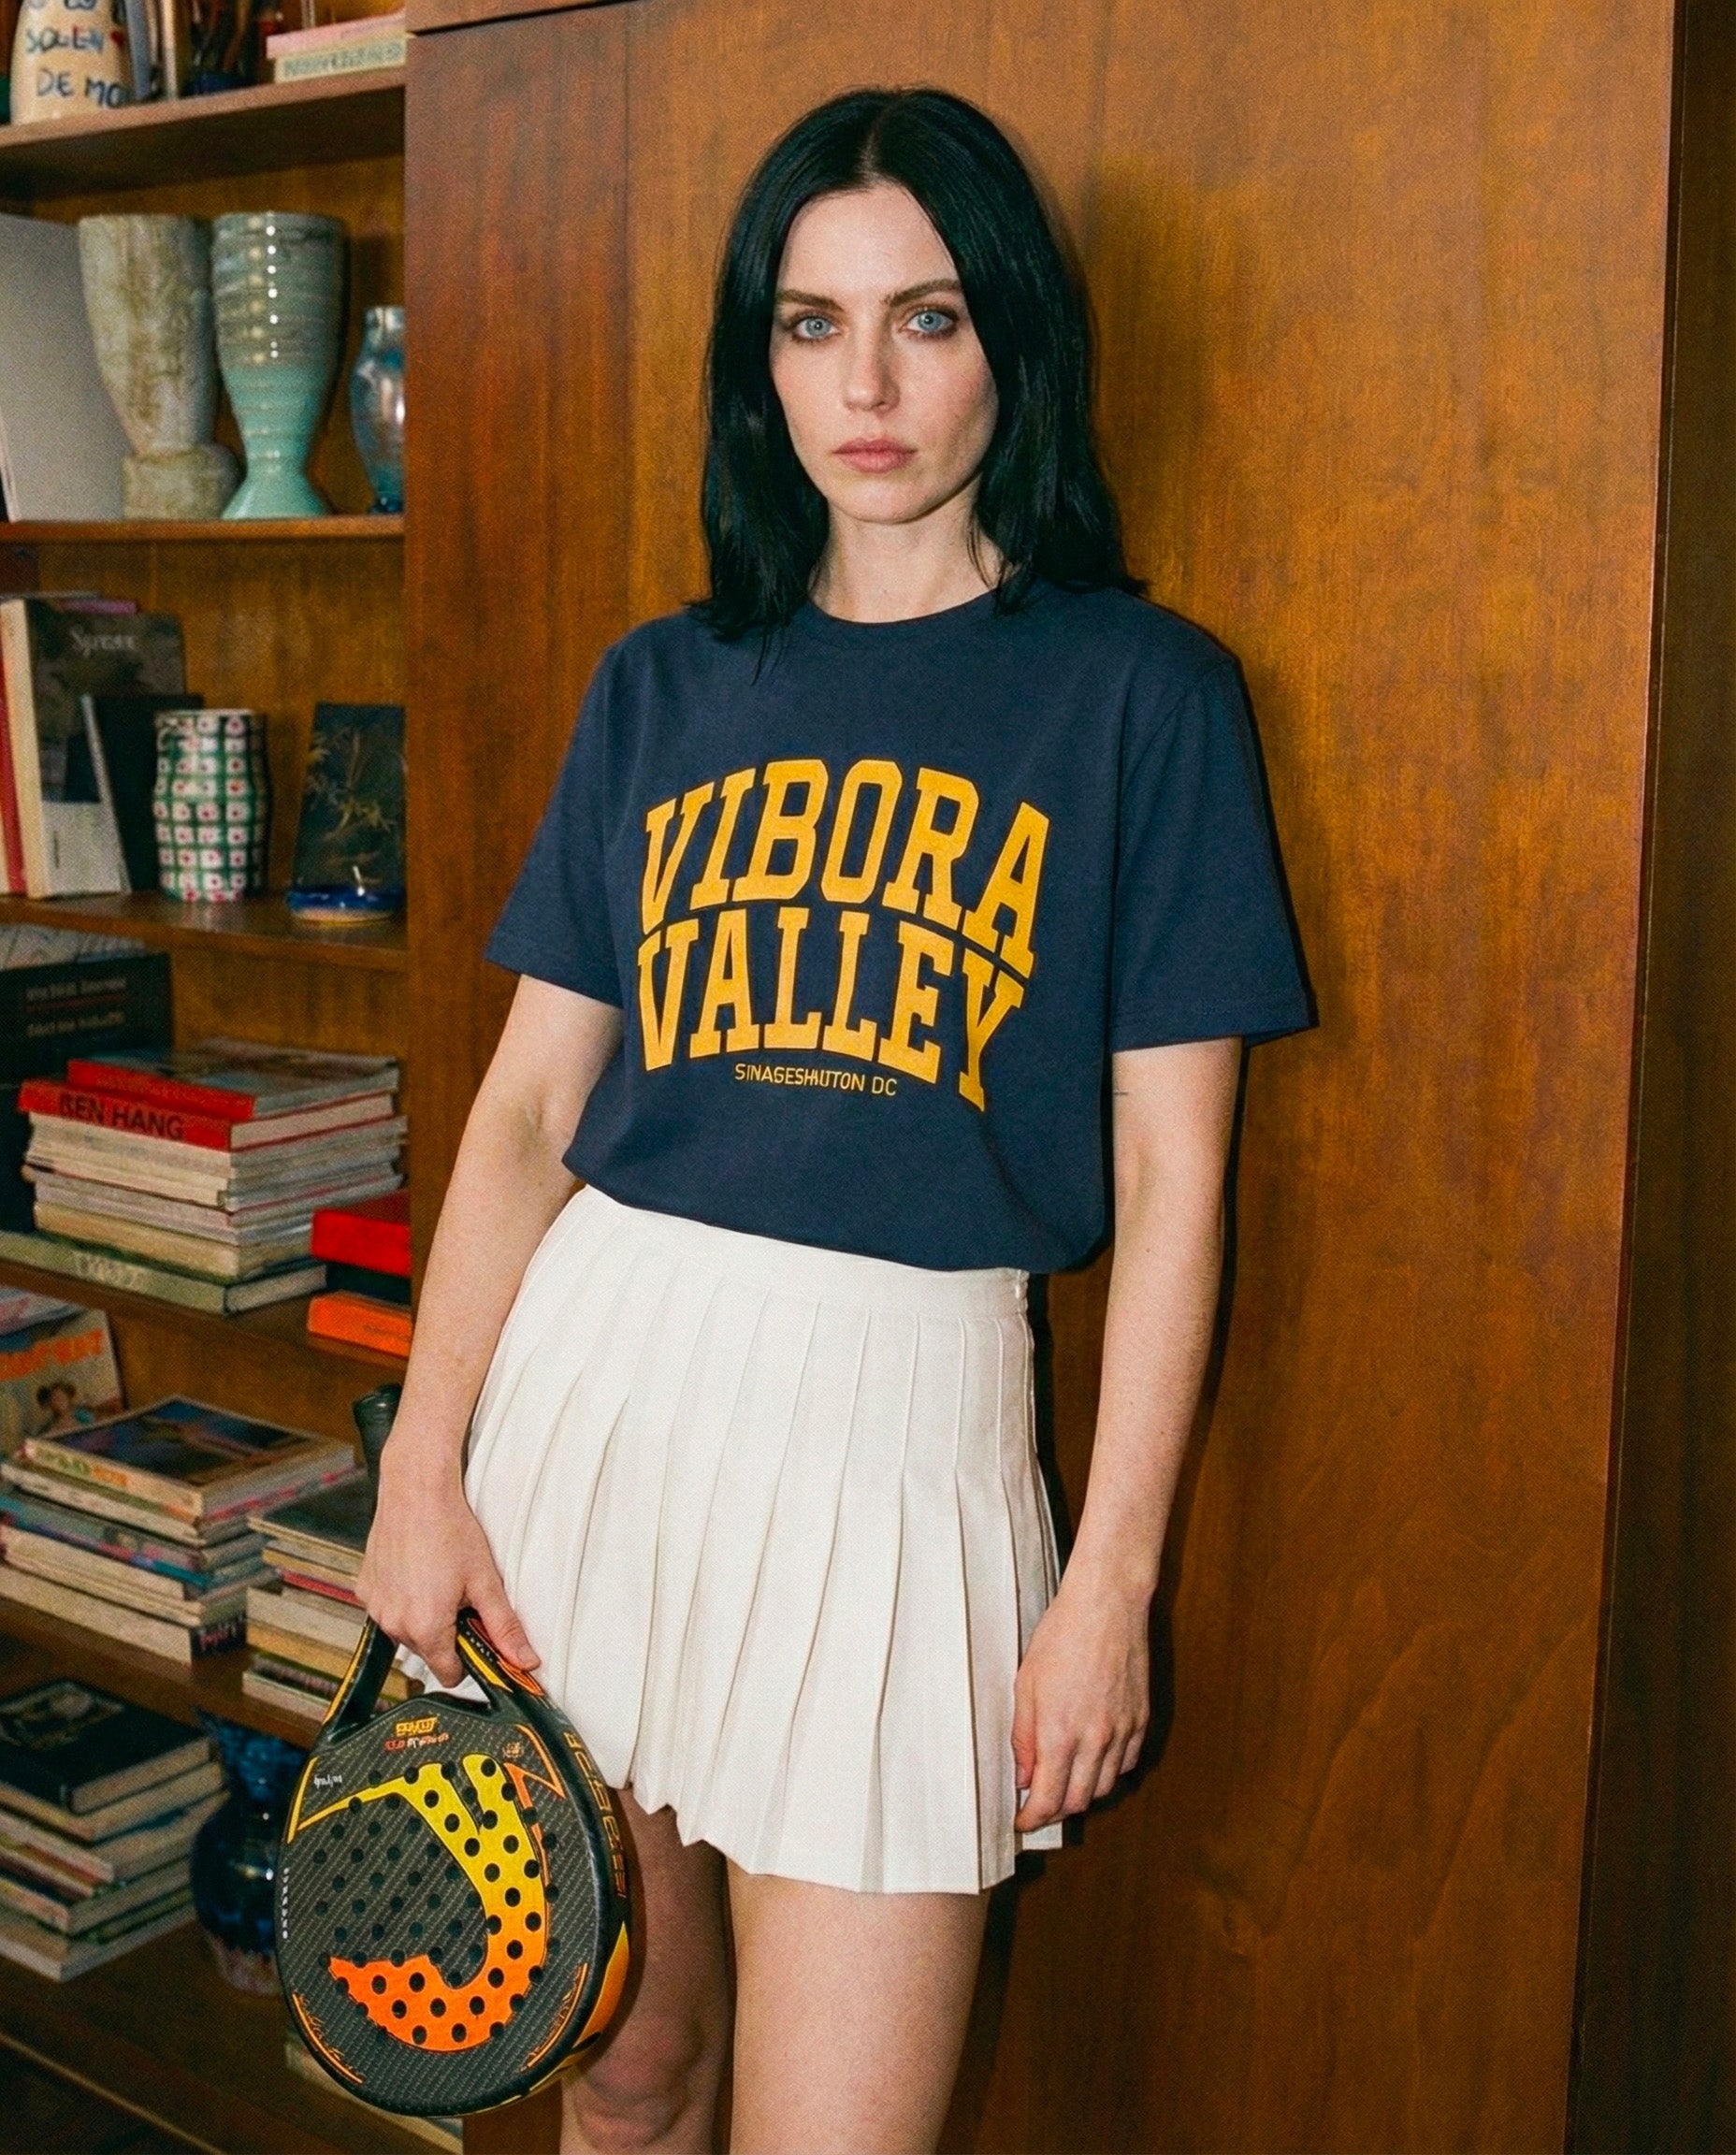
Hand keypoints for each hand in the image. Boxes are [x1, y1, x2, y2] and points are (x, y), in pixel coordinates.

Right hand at [356, 1439, 538, 1688]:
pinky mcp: (364, 1589)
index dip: (469, 1659)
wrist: (416, 1491)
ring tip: (438, 1580)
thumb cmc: (451, 1530)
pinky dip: (402, 1600)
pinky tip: (416, 1572)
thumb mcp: (486, 1581)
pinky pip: (388, 1609)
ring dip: (423, 1617)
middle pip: (428, 1651)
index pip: (449, 1673)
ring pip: (406, 1631)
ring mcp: (375, 1607)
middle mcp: (393, 1624)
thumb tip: (526, 1662)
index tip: (478, 1636)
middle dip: (446, 1633)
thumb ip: (504, 1628)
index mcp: (425, 1628)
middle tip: (460, 1596)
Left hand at [1011, 1572, 1149, 1830]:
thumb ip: (1024, 1737)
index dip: (1033, 1819)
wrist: (1107, 1606)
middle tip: (1039, 1806)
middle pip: (1078, 1801)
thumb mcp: (1026, 1685)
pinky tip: (1095, 1762)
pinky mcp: (1142, 1720)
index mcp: (1059, 1732)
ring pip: (1105, 1787)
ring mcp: (1123, 1731)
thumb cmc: (1061, 1637)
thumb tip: (1024, 1777)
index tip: (1023, 1822)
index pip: (1047, 1799)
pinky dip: (1109, 1773)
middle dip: (1056, 1811)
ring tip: (1065, 1785)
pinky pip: (1127, 1763)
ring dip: (1083, 1794)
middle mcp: (1095, 1740)